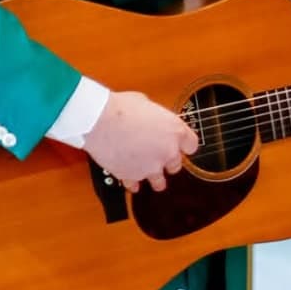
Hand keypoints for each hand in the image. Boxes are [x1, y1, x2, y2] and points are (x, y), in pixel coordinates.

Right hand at [83, 89, 199, 191]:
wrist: (99, 120)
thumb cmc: (120, 107)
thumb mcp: (146, 103)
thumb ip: (156, 118)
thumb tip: (152, 120)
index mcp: (175, 131)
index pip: (192, 146)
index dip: (184, 145)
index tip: (179, 145)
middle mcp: (167, 152)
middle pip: (176, 165)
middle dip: (166, 161)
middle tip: (155, 154)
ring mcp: (151, 167)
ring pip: (160, 182)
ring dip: (154, 177)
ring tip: (145, 170)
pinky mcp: (132, 176)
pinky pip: (136, 185)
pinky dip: (132, 181)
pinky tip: (128, 176)